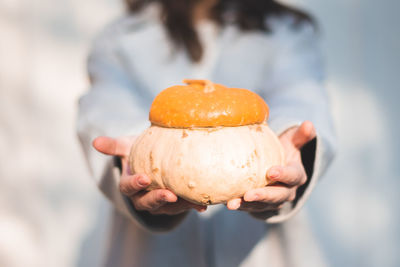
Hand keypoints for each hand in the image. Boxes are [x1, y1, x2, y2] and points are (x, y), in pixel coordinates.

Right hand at [92, 136, 206, 214]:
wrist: (153, 161)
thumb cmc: (138, 152)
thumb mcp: (126, 147)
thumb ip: (113, 146)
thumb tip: (95, 142)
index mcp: (129, 185)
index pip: (128, 188)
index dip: (135, 184)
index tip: (144, 178)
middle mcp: (142, 198)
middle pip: (148, 203)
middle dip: (158, 199)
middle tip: (170, 194)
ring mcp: (158, 203)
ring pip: (167, 208)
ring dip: (179, 205)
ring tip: (191, 199)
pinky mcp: (174, 204)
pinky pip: (182, 207)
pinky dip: (192, 206)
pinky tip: (202, 206)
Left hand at [226, 121, 315, 212]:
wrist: (276, 171)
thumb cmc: (283, 152)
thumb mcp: (293, 143)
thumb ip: (300, 135)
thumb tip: (308, 123)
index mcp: (296, 175)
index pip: (292, 176)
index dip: (283, 175)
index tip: (270, 172)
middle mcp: (287, 192)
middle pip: (277, 196)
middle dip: (263, 196)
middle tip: (248, 195)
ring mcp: (273, 201)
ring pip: (261, 206)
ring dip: (246, 206)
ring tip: (232, 204)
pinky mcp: (259, 206)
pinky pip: (249, 208)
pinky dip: (238, 206)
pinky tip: (226, 202)